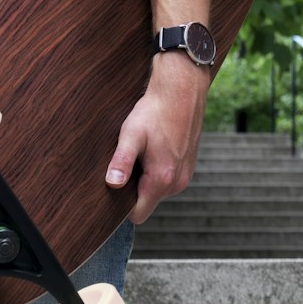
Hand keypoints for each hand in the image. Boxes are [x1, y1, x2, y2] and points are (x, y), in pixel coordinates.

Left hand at [104, 52, 209, 224]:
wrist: (181, 89)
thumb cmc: (154, 111)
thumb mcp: (131, 135)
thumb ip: (122, 161)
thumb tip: (112, 184)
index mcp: (162, 179)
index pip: (138, 214)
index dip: (123, 206)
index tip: (115, 187)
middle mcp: (177, 183)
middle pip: (147, 202)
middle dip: (134, 189)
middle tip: (129, 161)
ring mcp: (186, 175)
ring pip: (157, 191)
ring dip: (146, 178)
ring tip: (143, 152)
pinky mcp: (189, 167)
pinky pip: (168, 180)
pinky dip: (158, 170)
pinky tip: (155, 149)